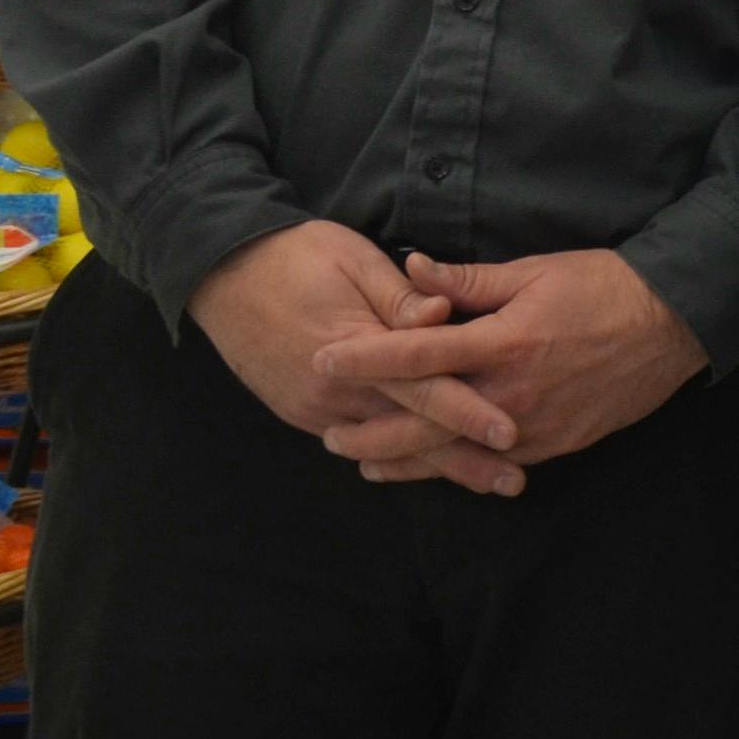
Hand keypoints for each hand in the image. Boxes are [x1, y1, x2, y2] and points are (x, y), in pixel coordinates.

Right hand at [190, 221, 484, 485]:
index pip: (422, 387)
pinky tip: (428, 468)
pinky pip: (358, 440)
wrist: (223, 276)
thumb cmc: (297, 255)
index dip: (468, 411)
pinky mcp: (303, 414)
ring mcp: (314, 409)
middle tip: (515, 482)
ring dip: (435, 466)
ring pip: (386, 445)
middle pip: (411, 431)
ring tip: (486, 483)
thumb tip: (444, 315)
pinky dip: (395, 457)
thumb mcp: (353, 259)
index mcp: (354, 349)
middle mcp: (334, 392)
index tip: (509, 432)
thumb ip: (400, 297)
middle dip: (464, 459)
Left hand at [306, 248, 706, 483]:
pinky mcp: (553, 445)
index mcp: (503, 342)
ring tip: (362, 460)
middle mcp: (511, 393)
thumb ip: (467, 281)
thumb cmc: (603, 286)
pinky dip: (452, 467)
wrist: (673, 325)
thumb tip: (410, 269)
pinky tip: (428, 466)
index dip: (363, 358)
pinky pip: (491, 464)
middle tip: (326, 433)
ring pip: (452, 454)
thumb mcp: (534, 271)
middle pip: (422, 422)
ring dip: (402, 459)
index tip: (321, 359)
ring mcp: (532, 427)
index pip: (417, 355)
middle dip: (369, 429)